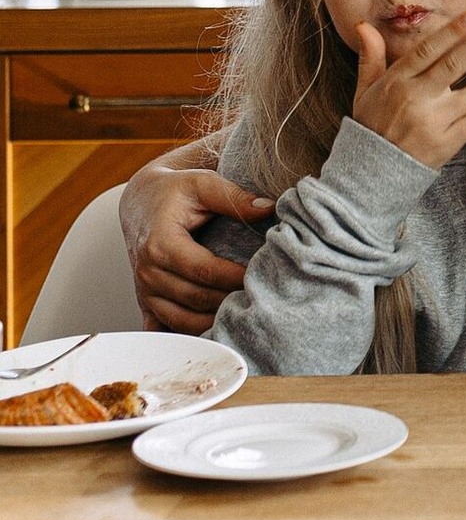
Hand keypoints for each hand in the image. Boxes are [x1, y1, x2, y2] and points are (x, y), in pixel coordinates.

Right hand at [119, 163, 274, 333]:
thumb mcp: (203, 183)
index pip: (203, 270)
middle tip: (261, 297)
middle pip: (194, 298)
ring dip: (213, 322)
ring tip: (244, 315)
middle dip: (229, 300)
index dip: (233, 277)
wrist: (142, 201)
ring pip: (181, 320)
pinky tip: (213, 335)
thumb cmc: (175, 191)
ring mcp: (145, 290)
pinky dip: (186, 336)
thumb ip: (235, 197)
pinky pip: (164, 329)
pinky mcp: (146, 301)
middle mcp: (148, 272)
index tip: (260, 276)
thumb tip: (269, 207)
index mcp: (160, 244)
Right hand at [352, 11, 465, 168]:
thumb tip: (364, 25)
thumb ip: (370, 56)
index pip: (427, 51)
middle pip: (453, 67)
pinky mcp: (446, 143)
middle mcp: (416, 99)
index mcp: (397, 81)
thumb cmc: (371, 126)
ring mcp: (433, 122)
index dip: (451, 33)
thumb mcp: (365, 90)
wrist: (368, 175)